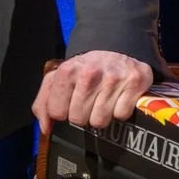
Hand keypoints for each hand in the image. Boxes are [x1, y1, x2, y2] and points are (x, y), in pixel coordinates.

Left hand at [31, 50, 153, 135]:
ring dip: (100, 115)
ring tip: (102, 101)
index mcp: (66, 71)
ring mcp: (113, 78)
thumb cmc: (85, 69)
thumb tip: (45, 128)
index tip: (68, 105)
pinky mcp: (134, 83)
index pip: (57, 112)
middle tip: (88, 102)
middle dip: (82, 115)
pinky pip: (121, 115)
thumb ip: (44, 102)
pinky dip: (119, 111)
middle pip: (78, 119)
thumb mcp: (59, 78)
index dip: (62, 113)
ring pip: (99, 121)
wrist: (116, 49)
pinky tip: (117, 98)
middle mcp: (89, 73)